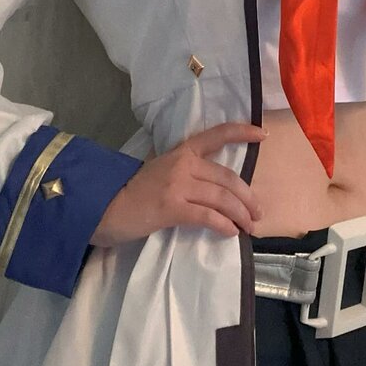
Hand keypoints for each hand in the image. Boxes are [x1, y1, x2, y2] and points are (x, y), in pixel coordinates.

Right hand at [91, 122, 265, 245]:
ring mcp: (177, 185)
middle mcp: (182, 164)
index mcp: (181, 152)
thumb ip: (185, 172)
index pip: (215, 136)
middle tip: (258, 212)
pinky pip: (207, 216)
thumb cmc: (133, 192)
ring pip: (221, 197)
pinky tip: (231, 233)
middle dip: (247, 196)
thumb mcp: (161, 171)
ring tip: (250, 226)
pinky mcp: (171, 208)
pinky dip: (223, 225)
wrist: (104, 207)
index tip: (261, 134)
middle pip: (227, 177)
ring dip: (241, 214)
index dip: (241, 132)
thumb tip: (214, 187)